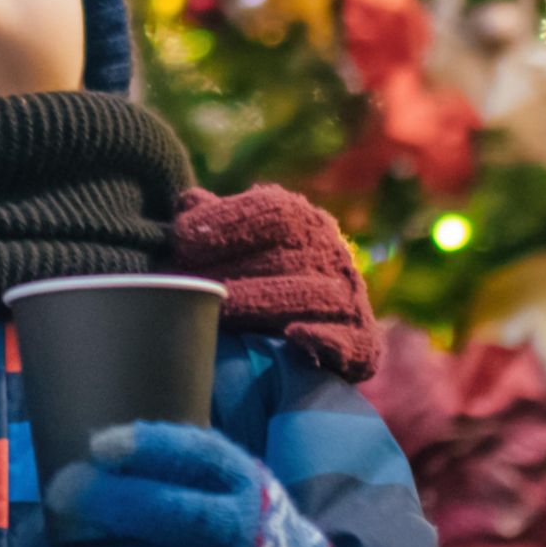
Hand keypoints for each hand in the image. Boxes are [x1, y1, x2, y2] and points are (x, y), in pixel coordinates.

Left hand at [48, 422, 356, 546]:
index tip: (98, 445)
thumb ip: (184, 465)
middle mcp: (237, 533)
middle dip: (104, 500)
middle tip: (61, 491)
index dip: (145, 448)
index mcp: (243, 484)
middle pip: (166, 513)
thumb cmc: (242, 529)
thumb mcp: (235, 483)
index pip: (198, 456)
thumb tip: (95, 451)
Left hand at [171, 184, 381, 380]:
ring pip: (313, 296)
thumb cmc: (259, 279)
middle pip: (286, 257)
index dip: (227, 222)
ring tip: (218, 314)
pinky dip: (324, 338)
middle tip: (185, 287)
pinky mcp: (363, 345)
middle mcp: (333, 254)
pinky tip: (293, 336)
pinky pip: (350, 341)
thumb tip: (189, 201)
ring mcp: (351, 299)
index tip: (181, 241)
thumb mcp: (238, 244)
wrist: (315, 334)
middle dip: (231, 271)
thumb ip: (216, 224)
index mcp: (306, 223)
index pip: (274, 212)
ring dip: (264, 302)